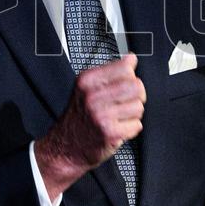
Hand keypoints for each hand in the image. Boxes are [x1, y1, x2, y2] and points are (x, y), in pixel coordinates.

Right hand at [34, 53, 145, 199]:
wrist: (66, 147)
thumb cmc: (79, 117)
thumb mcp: (87, 88)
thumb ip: (110, 72)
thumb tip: (131, 59)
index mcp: (88, 81)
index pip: (125, 68)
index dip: (130, 76)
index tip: (126, 83)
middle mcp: (93, 96)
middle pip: (135, 86)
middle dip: (137, 95)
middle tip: (127, 102)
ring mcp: (101, 115)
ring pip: (138, 106)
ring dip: (133, 114)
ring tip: (120, 117)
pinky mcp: (110, 133)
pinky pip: (136, 125)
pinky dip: (131, 128)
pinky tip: (119, 128)